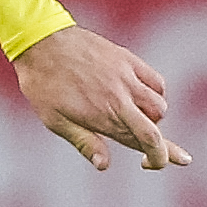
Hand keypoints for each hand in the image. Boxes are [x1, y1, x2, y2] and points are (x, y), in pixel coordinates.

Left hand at [11, 25, 190, 171]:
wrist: (42, 41)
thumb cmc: (43, 84)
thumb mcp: (55, 120)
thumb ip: (84, 142)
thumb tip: (104, 165)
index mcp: (104, 117)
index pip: (144, 143)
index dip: (157, 159)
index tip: (150, 163)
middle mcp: (121, 98)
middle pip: (156, 129)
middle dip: (165, 148)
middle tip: (161, 155)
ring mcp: (127, 77)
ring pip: (159, 105)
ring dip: (154, 119)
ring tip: (137, 121)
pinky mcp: (128, 60)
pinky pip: (156, 81)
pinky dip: (156, 94)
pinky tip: (142, 98)